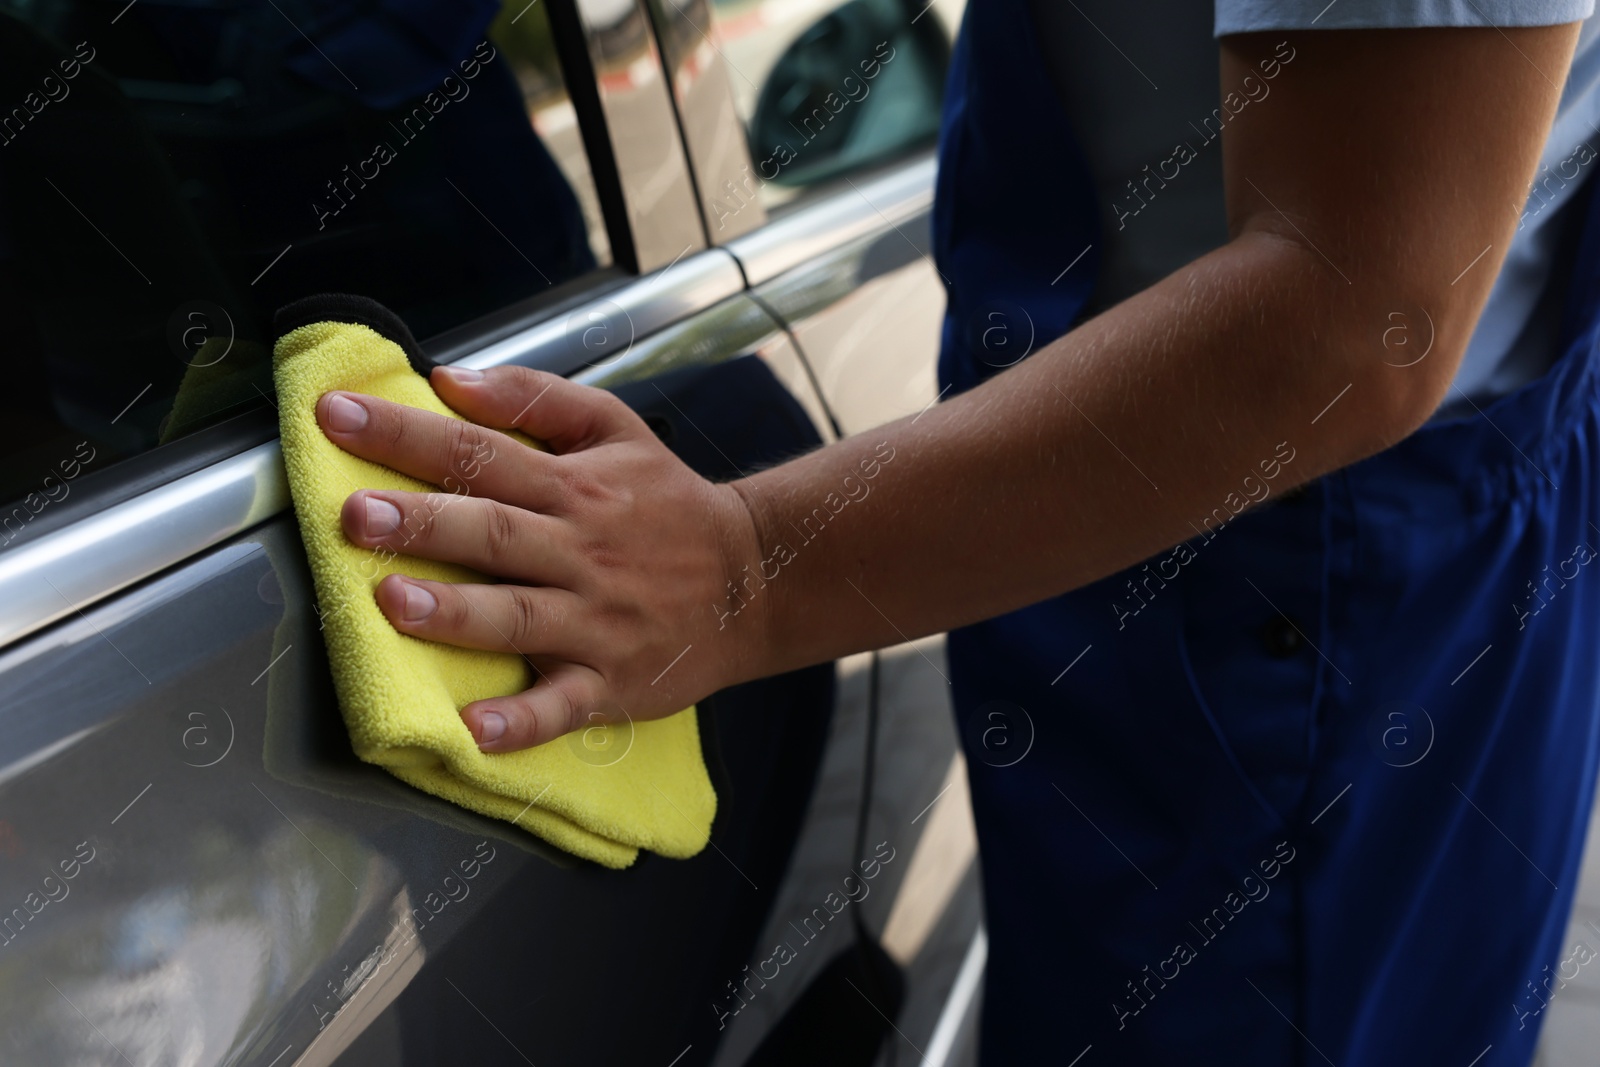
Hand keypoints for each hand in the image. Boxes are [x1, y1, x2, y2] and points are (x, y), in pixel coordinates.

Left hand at [316, 364, 764, 752]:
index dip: (407, 434)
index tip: (337, 416)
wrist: (756, 582)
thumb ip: (534, 398)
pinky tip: (474, 730)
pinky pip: (563, 705)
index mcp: (576, 487)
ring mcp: (597, 623)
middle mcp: (582, 552)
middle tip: (354, 515)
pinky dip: (522, 721)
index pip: (481, 453)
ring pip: (520, 616)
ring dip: (456, 613)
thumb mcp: (618, 428)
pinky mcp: (611, 683)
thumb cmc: (670, 504)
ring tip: (394, 603)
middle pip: (495, 533)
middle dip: (424, 523)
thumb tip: (449, 379)